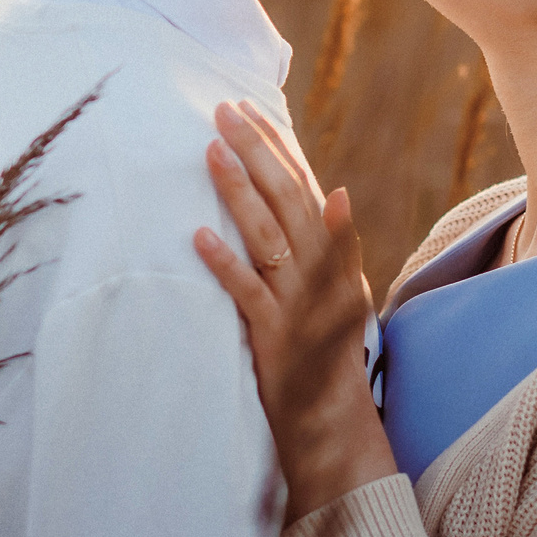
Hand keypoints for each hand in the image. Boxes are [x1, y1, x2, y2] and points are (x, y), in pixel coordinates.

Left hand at [193, 101, 397, 521]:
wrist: (336, 427)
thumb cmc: (329, 358)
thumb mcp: (337, 295)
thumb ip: (329, 245)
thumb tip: (332, 190)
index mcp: (337, 259)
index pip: (306, 187)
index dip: (278, 146)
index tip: (250, 109)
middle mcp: (325, 274)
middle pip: (289, 200)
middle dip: (256, 152)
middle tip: (223, 111)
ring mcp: (302, 305)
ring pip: (269, 236)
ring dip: (239, 191)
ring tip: (209, 151)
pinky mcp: (276, 339)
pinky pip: (248, 294)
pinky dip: (226, 264)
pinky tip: (199, 236)